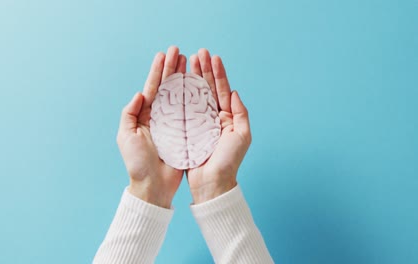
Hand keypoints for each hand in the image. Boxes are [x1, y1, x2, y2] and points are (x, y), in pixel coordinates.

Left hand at [117, 46, 186, 207]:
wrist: (153, 187)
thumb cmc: (137, 164)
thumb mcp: (126, 137)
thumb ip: (129, 113)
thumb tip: (139, 94)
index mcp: (145, 116)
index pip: (153, 88)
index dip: (158, 71)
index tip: (164, 54)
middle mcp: (160, 117)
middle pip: (168, 87)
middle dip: (173, 68)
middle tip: (179, 51)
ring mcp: (174, 124)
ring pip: (181, 95)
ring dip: (185, 78)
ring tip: (191, 61)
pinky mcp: (187, 133)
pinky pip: (193, 112)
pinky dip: (196, 97)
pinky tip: (200, 84)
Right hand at [187, 49, 251, 203]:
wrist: (212, 182)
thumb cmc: (229, 161)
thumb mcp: (242, 136)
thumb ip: (241, 113)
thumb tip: (235, 93)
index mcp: (227, 117)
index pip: (222, 90)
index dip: (218, 73)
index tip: (213, 57)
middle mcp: (213, 117)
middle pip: (207, 88)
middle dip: (204, 70)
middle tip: (198, 53)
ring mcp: (199, 122)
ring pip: (194, 95)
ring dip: (192, 78)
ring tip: (187, 62)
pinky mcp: (186, 130)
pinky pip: (183, 109)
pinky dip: (180, 95)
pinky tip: (176, 83)